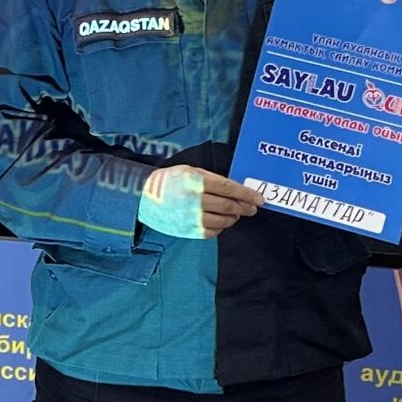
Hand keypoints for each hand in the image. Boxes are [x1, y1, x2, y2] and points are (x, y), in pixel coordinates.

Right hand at [140, 166, 260, 238]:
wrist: (143, 197)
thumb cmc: (168, 181)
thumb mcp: (189, 170)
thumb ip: (212, 179)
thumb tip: (235, 189)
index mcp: (196, 181)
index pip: (229, 188)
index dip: (247, 194)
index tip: (259, 199)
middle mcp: (194, 200)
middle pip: (228, 205)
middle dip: (244, 207)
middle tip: (252, 208)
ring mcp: (190, 217)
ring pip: (223, 220)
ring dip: (233, 218)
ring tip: (235, 214)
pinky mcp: (187, 230)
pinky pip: (211, 231)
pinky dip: (220, 227)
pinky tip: (220, 222)